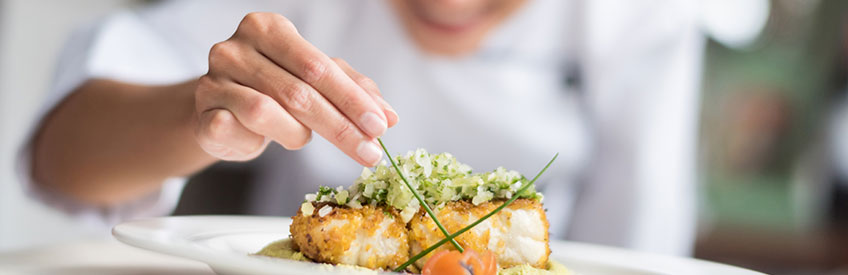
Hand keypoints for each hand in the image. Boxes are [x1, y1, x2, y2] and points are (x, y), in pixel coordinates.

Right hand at [194, 12, 397, 165]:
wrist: (223, 110)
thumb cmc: (274, 89)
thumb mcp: (316, 82)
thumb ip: (353, 91)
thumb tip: (389, 116)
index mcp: (269, 28)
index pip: (319, 67)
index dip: (353, 100)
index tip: (380, 127)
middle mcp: (235, 48)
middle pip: (299, 92)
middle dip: (340, 127)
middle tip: (369, 152)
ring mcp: (212, 79)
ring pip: (266, 112)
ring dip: (296, 134)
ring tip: (301, 138)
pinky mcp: (201, 113)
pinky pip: (236, 131)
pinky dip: (258, 142)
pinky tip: (263, 141)